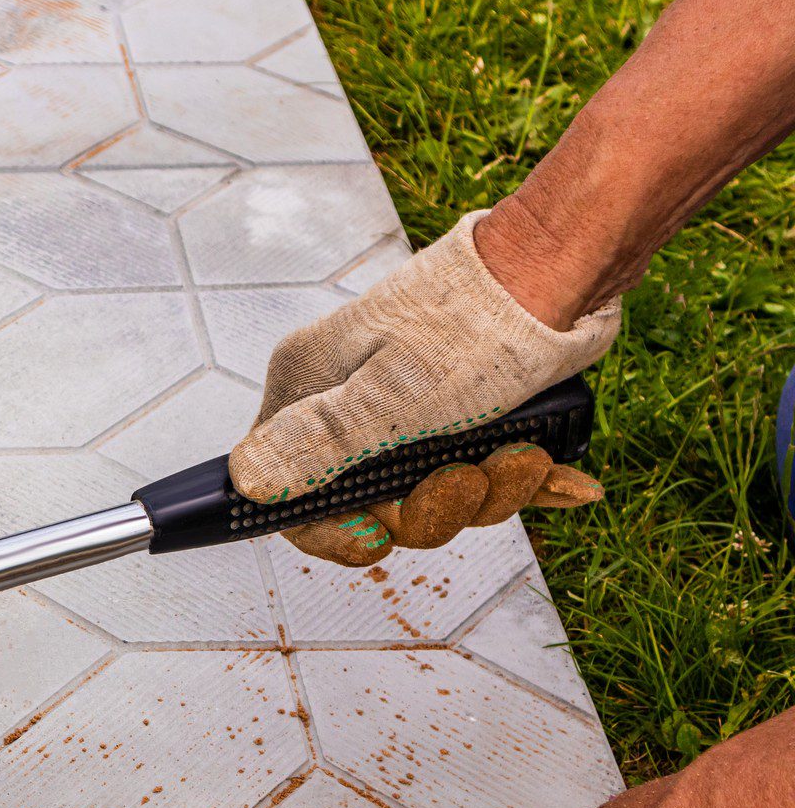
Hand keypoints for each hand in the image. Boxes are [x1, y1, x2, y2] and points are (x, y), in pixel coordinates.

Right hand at [229, 211, 617, 566]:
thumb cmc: (479, 325)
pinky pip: (475, 475)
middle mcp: (347, 403)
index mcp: (311, 390)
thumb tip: (245, 480)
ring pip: (430, 494)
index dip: (329, 528)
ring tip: (522, 454)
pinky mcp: (457, 414)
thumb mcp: (395, 395)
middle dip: (432, 507)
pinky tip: (552, 471)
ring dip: (487, 491)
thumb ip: (320, 443)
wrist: (562, 270)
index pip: (288, 489)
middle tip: (470, 475)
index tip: (377, 538)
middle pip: (369, 503)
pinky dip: (515, 481)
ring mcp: (403, 410)